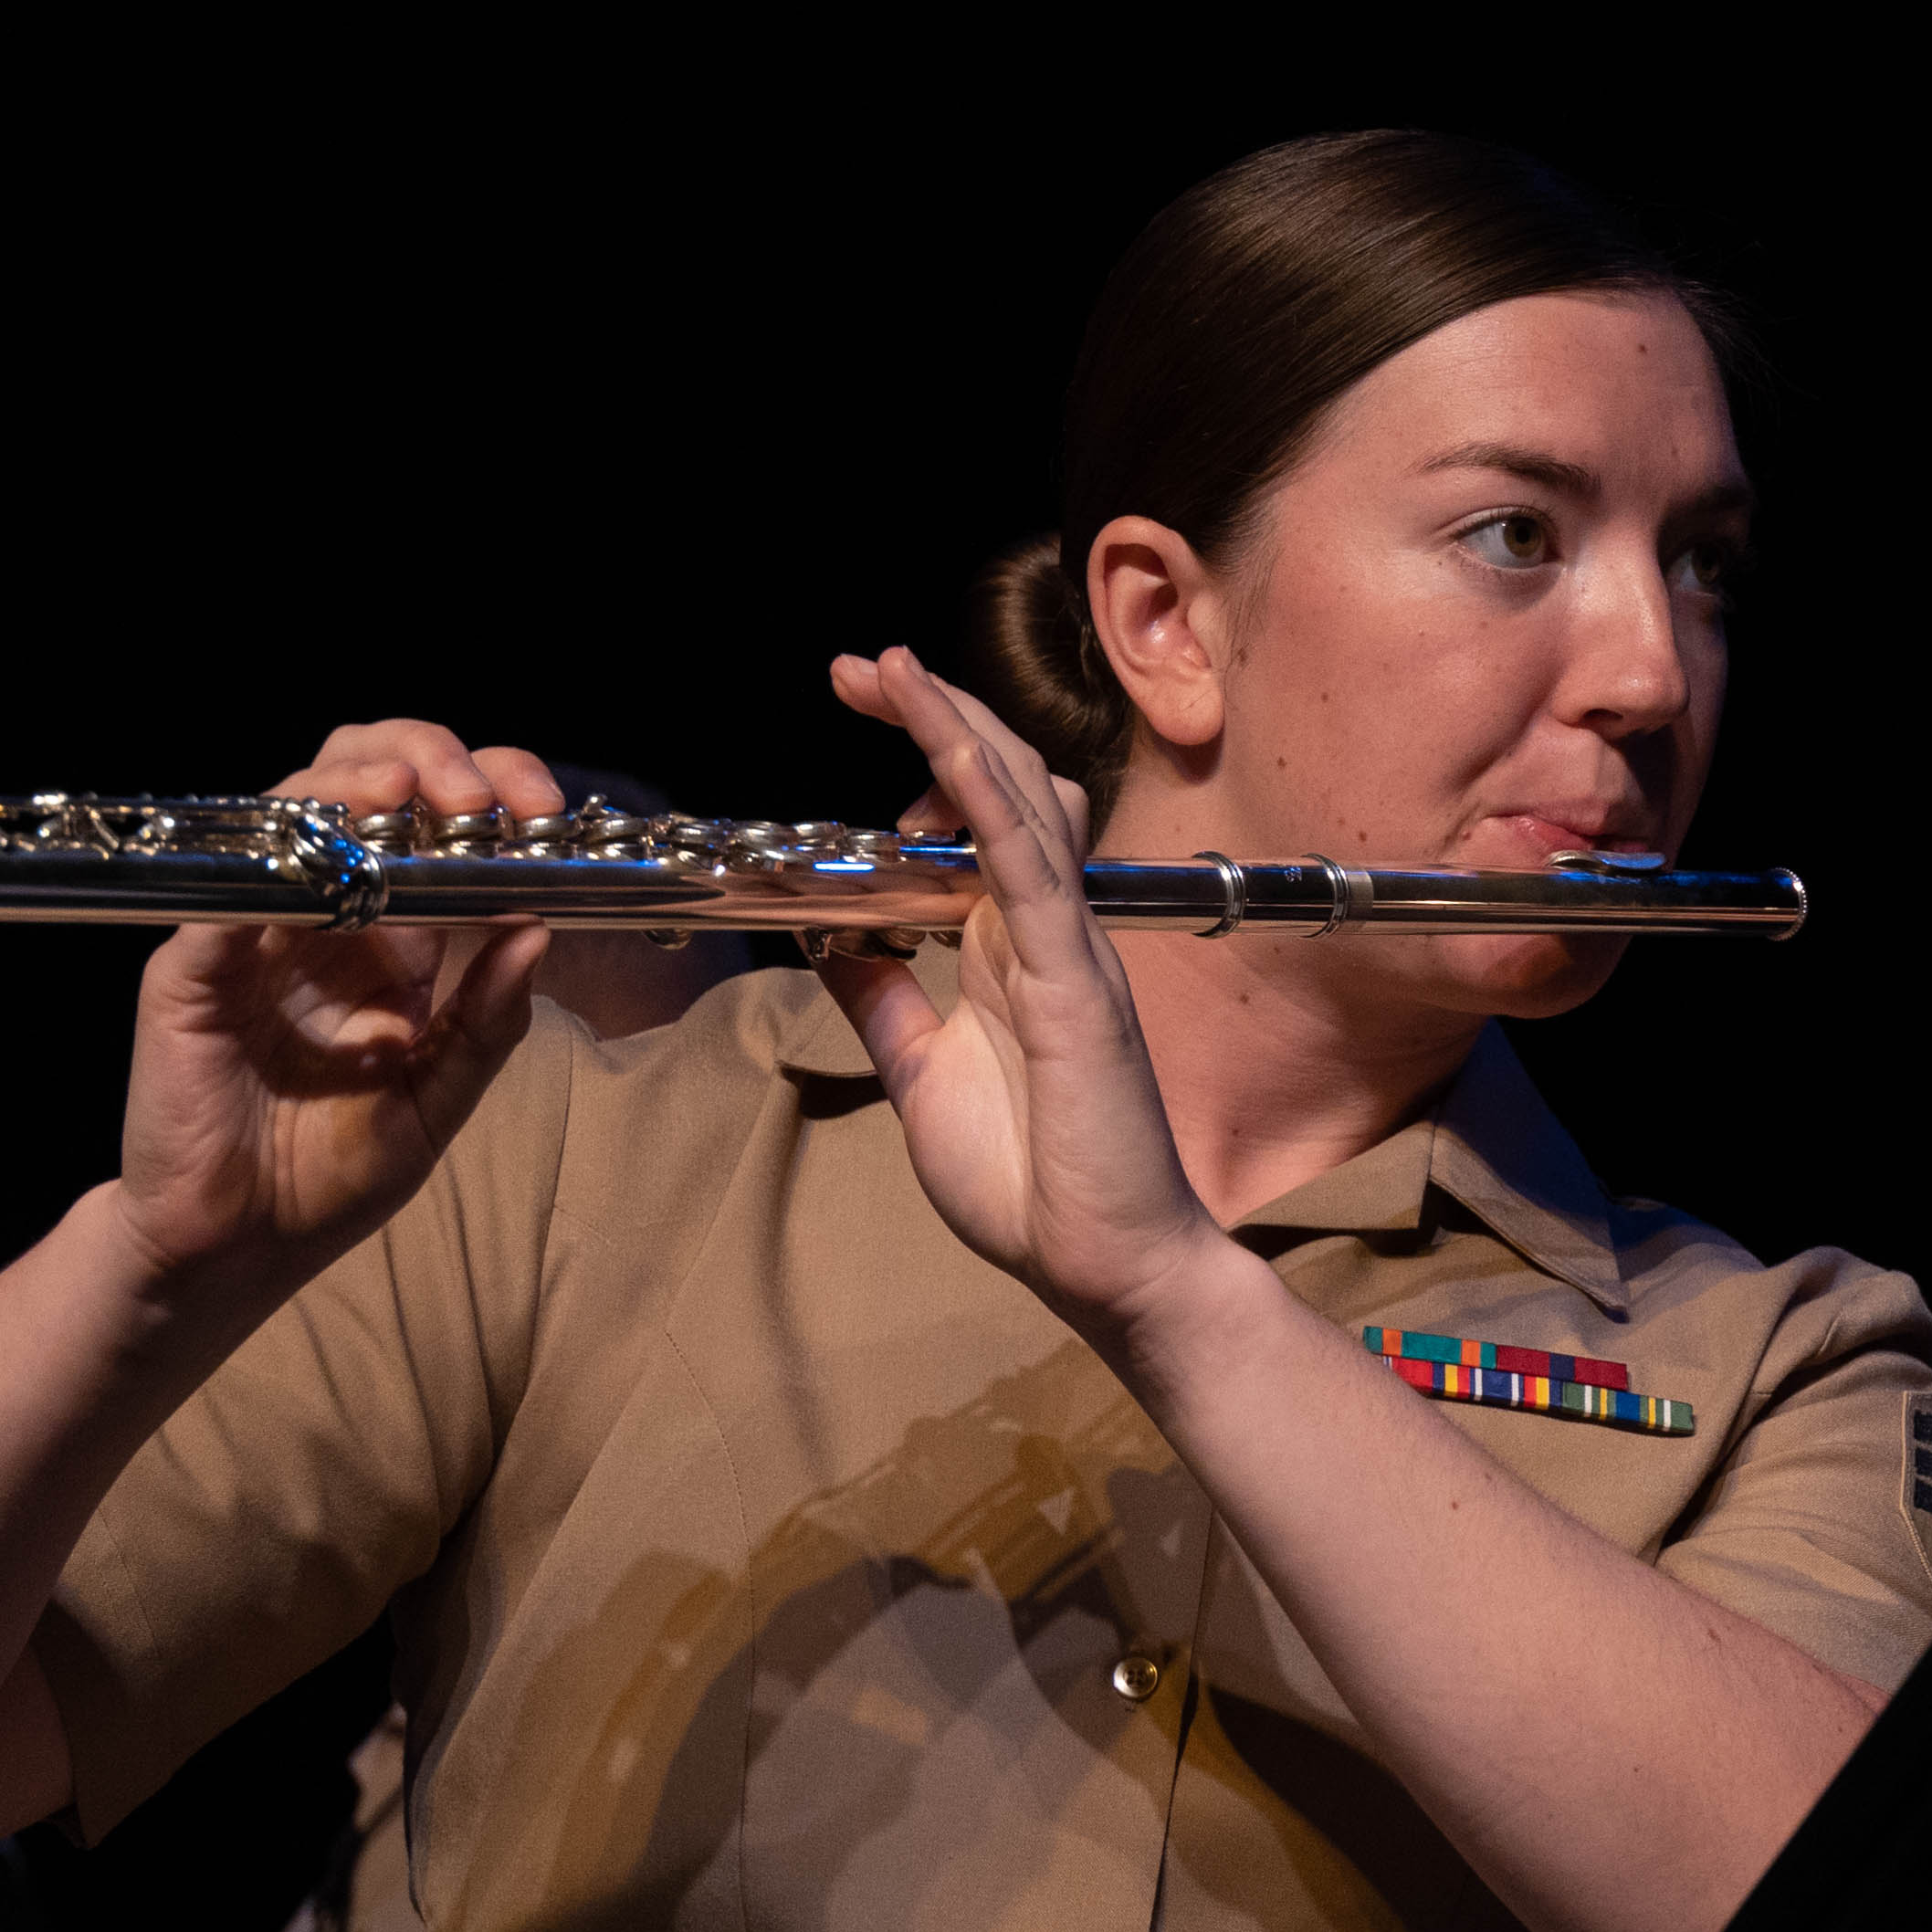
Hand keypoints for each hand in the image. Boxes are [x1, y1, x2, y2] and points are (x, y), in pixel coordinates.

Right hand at [111, 724, 555, 1313]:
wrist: (242, 1246)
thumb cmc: (332, 1175)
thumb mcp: (439, 1097)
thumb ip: (489, 1020)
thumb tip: (542, 931)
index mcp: (388, 938)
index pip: (433, 825)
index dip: (488, 793)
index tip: (544, 812)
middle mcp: (319, 915)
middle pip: (359, 781)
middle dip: (425, 757)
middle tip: (481, 794)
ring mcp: (250, 932)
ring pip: (288, 809)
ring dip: (354, 781)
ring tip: (410, 790)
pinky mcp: (191, 968)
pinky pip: (226, 892)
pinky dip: (278, 860)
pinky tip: (330, 855)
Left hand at [814, 649, 1226, 1341]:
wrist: (1103, 1266)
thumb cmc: (1033, 1185)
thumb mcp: (922, 1073)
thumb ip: (885, 999)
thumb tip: (828, 937)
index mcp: (1009, 949)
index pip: (971, 822)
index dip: (921, 756)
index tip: (859, 706)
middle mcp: (1044, 931)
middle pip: (999, 785)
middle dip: (930, 714)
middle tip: (858, 665)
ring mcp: (1065, 945)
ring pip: (1019, 799)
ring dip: (952, 726)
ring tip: (887, 669)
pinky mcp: (1073, 974)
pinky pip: (1028, 860)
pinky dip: (981, 788)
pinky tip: (939, 737)